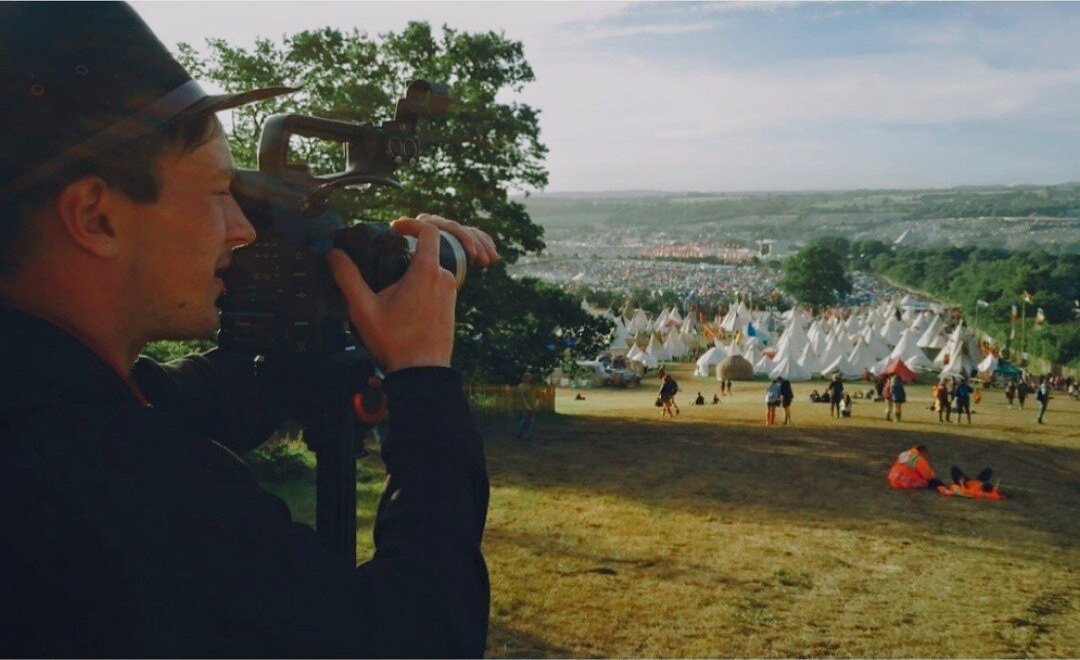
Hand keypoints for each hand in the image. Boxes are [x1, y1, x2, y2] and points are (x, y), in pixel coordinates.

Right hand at [326, 214, 499, 372]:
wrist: (422, 374)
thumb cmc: (394, 341)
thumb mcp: (363, 308)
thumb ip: (347, 277)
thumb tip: (333, 254)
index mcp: (427, 271)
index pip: (428, 231)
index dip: (411, 223)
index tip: (394, 227)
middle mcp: (445, 278)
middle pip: (427, 252)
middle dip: (405, 253)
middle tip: (382, 263)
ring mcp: (451, 294)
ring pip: (432, 271)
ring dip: (412, 273)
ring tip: (389, 290)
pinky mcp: (451, 308)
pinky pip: (436, 287)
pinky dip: (421, 288)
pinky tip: (402, 305)